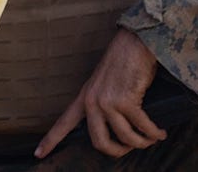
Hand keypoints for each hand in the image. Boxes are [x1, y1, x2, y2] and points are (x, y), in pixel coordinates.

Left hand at [35, 29, 164, 158]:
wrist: (134, 43)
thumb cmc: (124, 62)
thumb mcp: (104, 84)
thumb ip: (103, 104)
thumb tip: (117, 131)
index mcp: (84, 97)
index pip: (63, 123)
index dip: (50, 141)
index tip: (38, 155)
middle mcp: (92, 101)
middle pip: (99, 142)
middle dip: (118, 152)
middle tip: (130, 148)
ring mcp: (107, 102)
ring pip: (125, 138)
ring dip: (142, 142)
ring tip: (151, 138)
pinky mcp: (126, 101)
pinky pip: (143, 128)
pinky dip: (154, 133)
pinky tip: (159, 132)